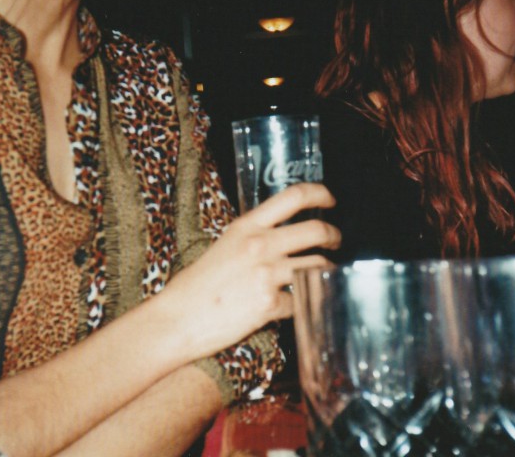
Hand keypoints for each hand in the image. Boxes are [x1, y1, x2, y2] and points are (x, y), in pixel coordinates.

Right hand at [161, 183, 340, 360]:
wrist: (178, 319)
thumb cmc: (196, 286)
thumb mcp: (224, 246)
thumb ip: (252, 238)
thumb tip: (280, 238)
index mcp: (246, 226)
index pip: (293, 197)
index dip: (319, 195)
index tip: (330, 201)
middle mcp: (259, 245)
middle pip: (316, 230)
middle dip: (333, 236)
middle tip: (335, 241)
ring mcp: (266, 274)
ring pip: (316, 266)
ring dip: (324, 270)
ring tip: (321, 274)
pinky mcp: (270, 304)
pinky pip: (301, 301)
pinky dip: (303, 304)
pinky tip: (298, 305)